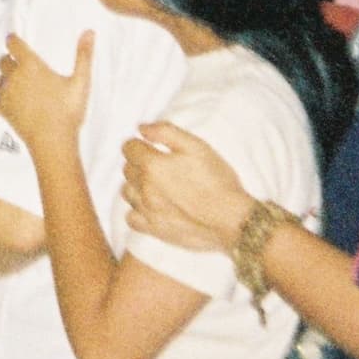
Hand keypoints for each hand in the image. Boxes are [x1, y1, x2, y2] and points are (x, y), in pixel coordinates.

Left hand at [0, 27, 92, 148]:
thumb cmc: (67, 111)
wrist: (53, 141)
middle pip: (3, 61)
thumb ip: (84, 56)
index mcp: (30, 65)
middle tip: (21, 66)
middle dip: (10, 61)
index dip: (13, 41)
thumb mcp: (80, 82)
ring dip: (5, 80)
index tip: (16, 42)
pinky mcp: (3, 110)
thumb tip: (89, 32)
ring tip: (18, 85)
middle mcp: (14, 76)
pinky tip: (10, 103)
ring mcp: (6, 94)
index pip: (13, 44)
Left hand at [124, 122, 255, 252]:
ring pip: (127, 192)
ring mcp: (148, 211)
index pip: (129, 148)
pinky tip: (151, 207)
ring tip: (156, 186)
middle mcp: (145, 188)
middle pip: (127, 169)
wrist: (232, 221)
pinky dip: (137, 210)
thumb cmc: (217, 182)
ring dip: (136, 186)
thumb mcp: (196, 146)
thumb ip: (165, 132)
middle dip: (139, 164)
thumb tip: (142, 128)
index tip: (151, 148)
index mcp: (153, 165)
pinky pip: (131, 218)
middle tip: (159, 166)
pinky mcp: (154, 230)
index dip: (140, 145)